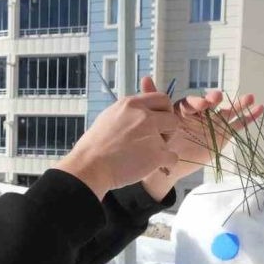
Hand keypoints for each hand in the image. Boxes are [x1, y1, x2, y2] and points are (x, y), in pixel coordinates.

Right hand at [54, 84, 180, 199]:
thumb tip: (140, 110)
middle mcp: (144, 116)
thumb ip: (129, 111)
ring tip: (147, 154)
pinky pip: (172, 157)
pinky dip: (165, 163)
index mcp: (132, 104)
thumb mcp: (109, 116)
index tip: (159, 121)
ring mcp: (151, 134)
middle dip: (167, 128)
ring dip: (164, 146)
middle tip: (154, 139)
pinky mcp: (156, 154)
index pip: (161, 98)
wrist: (90, 165)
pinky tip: (153, 165)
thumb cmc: (94, 145)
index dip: (163, 110)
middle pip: (172, 118)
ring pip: (172, 138)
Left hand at [139, 81, 263, 198]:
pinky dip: (249, 117)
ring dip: (239, 104)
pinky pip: (237, 125)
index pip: (192, 103)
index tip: (203, 104)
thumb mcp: (156, 121)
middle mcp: (201, 114)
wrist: (169, 164)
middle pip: (210, 104)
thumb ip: (154, 100)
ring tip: (250, 98)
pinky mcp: (223, 135)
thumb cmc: (162, 141)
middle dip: (215, 100)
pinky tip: (260, 109)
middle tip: (217, 98)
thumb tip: (146, 77)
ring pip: (227, 112)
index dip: (198, 103)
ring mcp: (214, 124)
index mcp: (185, 109)